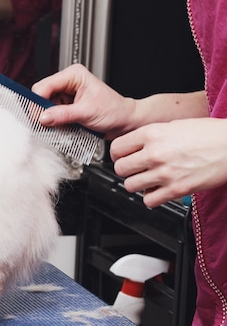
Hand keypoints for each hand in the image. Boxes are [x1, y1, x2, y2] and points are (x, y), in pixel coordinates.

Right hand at [31, 64, 135, 139]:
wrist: (124, 122)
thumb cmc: (114, 111)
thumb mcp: (86, 113)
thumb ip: (62, 115)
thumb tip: (43, 117)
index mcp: (74, 75)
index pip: (45, 85)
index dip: (38, 101)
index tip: (36, 116)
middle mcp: (68, 82)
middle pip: (42, 95)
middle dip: (42, 111)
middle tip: (44, 124)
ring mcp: (66, 95)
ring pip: (45, 106)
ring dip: (48, 118)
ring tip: (58, 126)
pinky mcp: (66, 106)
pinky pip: (51, 114)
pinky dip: (54, 122)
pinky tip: (61, 126)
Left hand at [110, 117, 226, 207]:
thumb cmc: (209, 134)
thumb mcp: (174, 125)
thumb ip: (151, 136)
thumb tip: (134, 146)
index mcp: (153, 133)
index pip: (116, 148)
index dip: (118, 154)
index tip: (122, 157)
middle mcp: (156, 153)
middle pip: (120, 169)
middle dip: (126, 170)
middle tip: (134, 170)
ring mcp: (165, 172)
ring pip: (130, 186)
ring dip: (137, 184)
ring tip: (147, 180)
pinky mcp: (176, 189)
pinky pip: (148, 201)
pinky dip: (151, 198)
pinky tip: (158, 191)